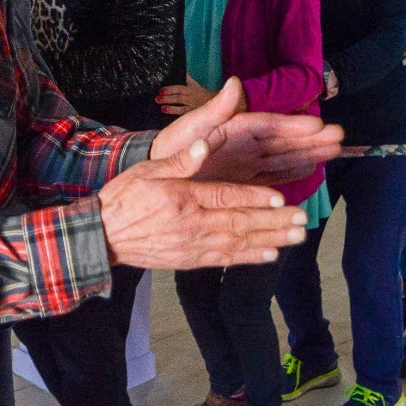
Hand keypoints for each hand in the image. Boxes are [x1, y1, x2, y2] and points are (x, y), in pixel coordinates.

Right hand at [98, 137, 307, 269]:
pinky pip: (225, 259)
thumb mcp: (148, 169)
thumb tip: (203, 145)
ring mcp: (192, 245)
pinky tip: (271, 255)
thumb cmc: (125, 197)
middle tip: (302, 220)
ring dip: (270, 241)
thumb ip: (180, 160)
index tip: (280, 198)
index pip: (225, 197)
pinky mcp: (190, 260)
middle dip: (273, 222)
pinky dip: (249, 258)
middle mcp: (192, 224)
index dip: (254, 198)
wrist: (103, 236)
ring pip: (238, 243)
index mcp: (183, 198)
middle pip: (239, 223)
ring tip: (296, 238)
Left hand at [151, 78, 342, 187]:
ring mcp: (247, 163)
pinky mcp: (245, 182)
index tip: (317, 123)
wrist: (158, 174)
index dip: (292, 124)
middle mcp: (245, 145)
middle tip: (339, 135)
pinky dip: (292, 172)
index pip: (268, 125)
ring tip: (335, 150)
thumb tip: (234, 83)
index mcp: (234, 128)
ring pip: (284, 157)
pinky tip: (311, 168)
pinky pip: (273, 176)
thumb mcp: (190, 127)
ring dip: (309, 153)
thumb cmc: (171, 148)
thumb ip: (214, 109)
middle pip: (284, 140)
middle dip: (311, 138)